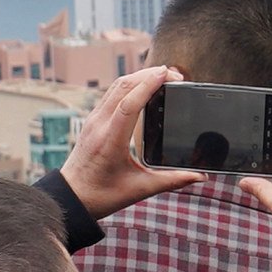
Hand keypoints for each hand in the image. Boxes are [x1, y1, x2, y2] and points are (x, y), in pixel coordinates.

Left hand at [56, 66, 196, 221]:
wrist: (71, 197)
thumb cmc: (102, 195)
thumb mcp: (140, 189)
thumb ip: (172, 180)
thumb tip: (200, 176)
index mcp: (110, 140)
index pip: (129, 104)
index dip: (148, 85)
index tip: (167, 74)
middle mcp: (99, 125)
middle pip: (122, 86)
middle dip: (149, 74)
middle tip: (174, 75)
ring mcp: (93, 120)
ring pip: (116, 86)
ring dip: (139, 76)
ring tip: (163, 76)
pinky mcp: (93, 120)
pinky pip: (111, 93)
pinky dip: (130, 84)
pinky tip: (143, 87)